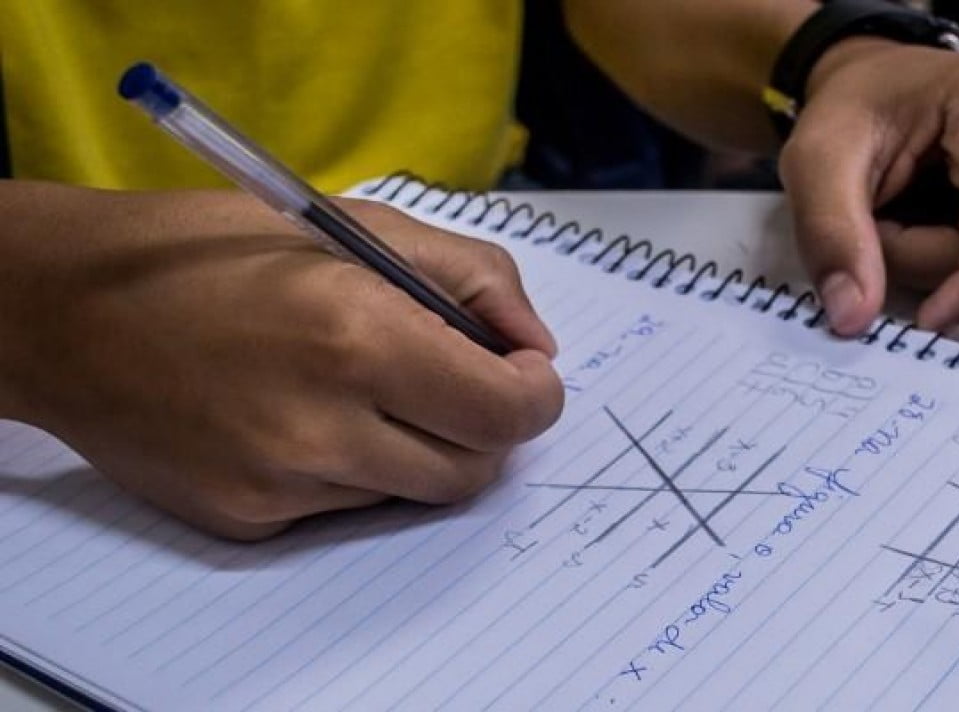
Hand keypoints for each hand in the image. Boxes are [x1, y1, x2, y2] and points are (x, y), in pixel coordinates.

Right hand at [0, 183, 563, 538]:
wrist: (72, 312)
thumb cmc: (214, 251)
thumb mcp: (355, 225)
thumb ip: (471, 279)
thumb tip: (532, 346)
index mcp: (356, 336)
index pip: (504, 412)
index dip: (535, 394)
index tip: (526, 374)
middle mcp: (321, 427)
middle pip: (472, 469)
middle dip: (485, 425)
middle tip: (456, 379)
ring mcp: (280, 485)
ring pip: (412, 492)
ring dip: (418, 445)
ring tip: (364, 387)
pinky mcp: (249, 520)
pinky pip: (346, 506)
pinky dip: (355, 466)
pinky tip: (305, 415)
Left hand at [779, 39, 958, 334]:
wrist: (877, 93)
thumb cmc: (851, 114)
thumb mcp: (814, 161)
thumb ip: (830, 234)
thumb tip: (853, 317)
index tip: (926, 321)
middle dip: (931, 261)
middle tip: (873, 226)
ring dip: (944, 263)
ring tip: (902, 216)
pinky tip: (939, 224)